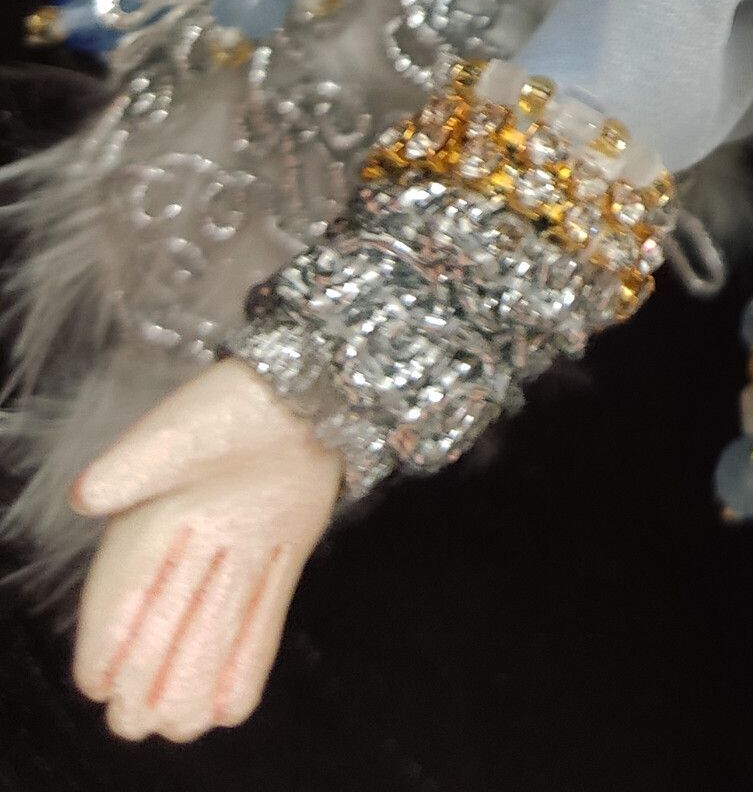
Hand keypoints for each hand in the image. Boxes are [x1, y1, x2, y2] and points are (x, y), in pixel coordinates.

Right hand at [70, 359, 342, 740]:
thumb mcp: (177, 427)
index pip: (124, 585)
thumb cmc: (233, 399)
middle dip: (149, 672)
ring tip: (175, 728)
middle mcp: (196, 535)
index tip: (94, 683)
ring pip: (215, 622)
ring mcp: (241, 543)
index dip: (107, 635)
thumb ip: (134, 462)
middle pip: (167, 616)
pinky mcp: (283, 547)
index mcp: (157, 511)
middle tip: (133, 726)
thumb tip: (86, 495)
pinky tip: (231, 706)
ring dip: (195, 675)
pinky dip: (247, 657)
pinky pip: (264, 611)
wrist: (311, 379)